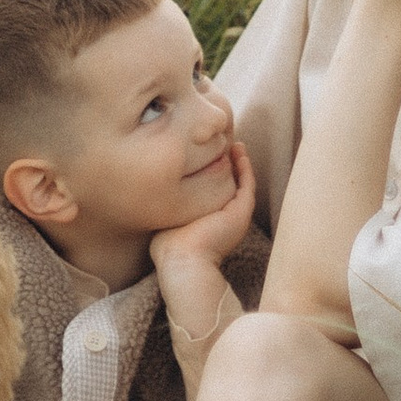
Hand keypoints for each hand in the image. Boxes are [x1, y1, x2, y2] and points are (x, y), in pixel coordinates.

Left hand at [154, 132, 257, 287]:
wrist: (182, 259)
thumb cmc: (168, 243)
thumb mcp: (168, 214)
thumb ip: (169, 200)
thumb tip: (152, 185)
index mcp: (209, 216)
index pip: (214, 187)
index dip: (212, 169)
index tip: (205, 151)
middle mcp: (224, 215)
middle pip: (229, 183)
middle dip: (227, 162)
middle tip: (223, 141)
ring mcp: (235, 214)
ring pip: (241, 182)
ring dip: (240, 161)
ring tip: (234, 143)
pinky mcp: (241, 212)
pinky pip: (248, 185)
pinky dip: (246, 168)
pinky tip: (239, 151)